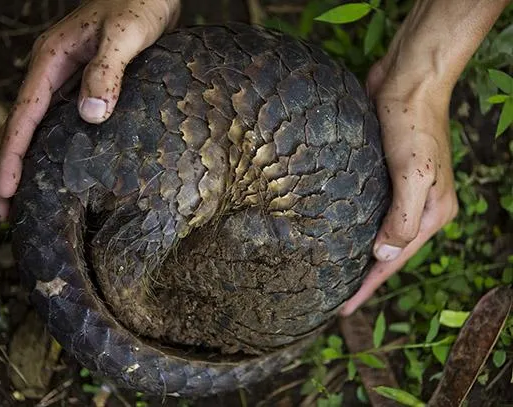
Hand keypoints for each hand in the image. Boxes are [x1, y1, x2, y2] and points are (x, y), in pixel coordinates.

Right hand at [0, 0, 179, 220]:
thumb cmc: (137, 6)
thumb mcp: (125, 36)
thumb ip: (107, 72)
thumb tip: (91, 116)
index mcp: (51, 60)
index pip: (23, 115)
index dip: (11, 156)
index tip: (5, 191)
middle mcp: (52, 73)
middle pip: (20, 127)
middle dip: (8, 169)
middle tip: (3, 213)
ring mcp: (65, 80)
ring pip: (36, 128)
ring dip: (26, 163)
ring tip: (21, 200)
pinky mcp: (83, 86)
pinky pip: (58, 123)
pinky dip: (49, 150)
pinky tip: (54, 170)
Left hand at [340, 58, 458, 315]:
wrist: (408, 80)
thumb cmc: (412, 126)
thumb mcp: (413, 175)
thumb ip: (402, 219)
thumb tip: (384, 256)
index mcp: (432, 213)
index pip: (395, 260)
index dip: (369, 286)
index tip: (343, 309)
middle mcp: (418, 205)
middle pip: (386, 250)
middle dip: (363, 275)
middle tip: (334, 298)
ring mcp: (400, 190)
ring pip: (374, 230)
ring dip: (355, 251)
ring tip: (331, 272)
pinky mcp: (380, 173)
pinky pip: (365, 208)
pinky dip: (350, 224)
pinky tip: (332, 232)